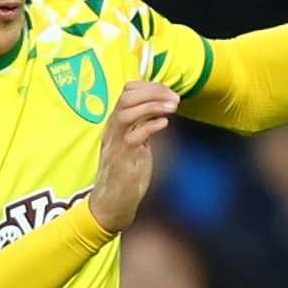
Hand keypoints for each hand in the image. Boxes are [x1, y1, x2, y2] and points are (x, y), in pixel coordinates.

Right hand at [88, 82, 179, 233]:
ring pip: (127, 111)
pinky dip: (150, 126)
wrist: (113, 201)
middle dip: (153, 91)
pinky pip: (134, 136)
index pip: (128, 91)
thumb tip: (163, 109)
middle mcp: (114, 129)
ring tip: (173, 106)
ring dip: (152, 105)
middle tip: (174, 98)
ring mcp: (116, 142)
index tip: (169, 91)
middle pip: (126, 96)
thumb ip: (145, 125)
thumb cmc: (127, 172)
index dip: (150, 86)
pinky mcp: (123, 158)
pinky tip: (165, 124)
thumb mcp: (138, 143)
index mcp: (117, 123)